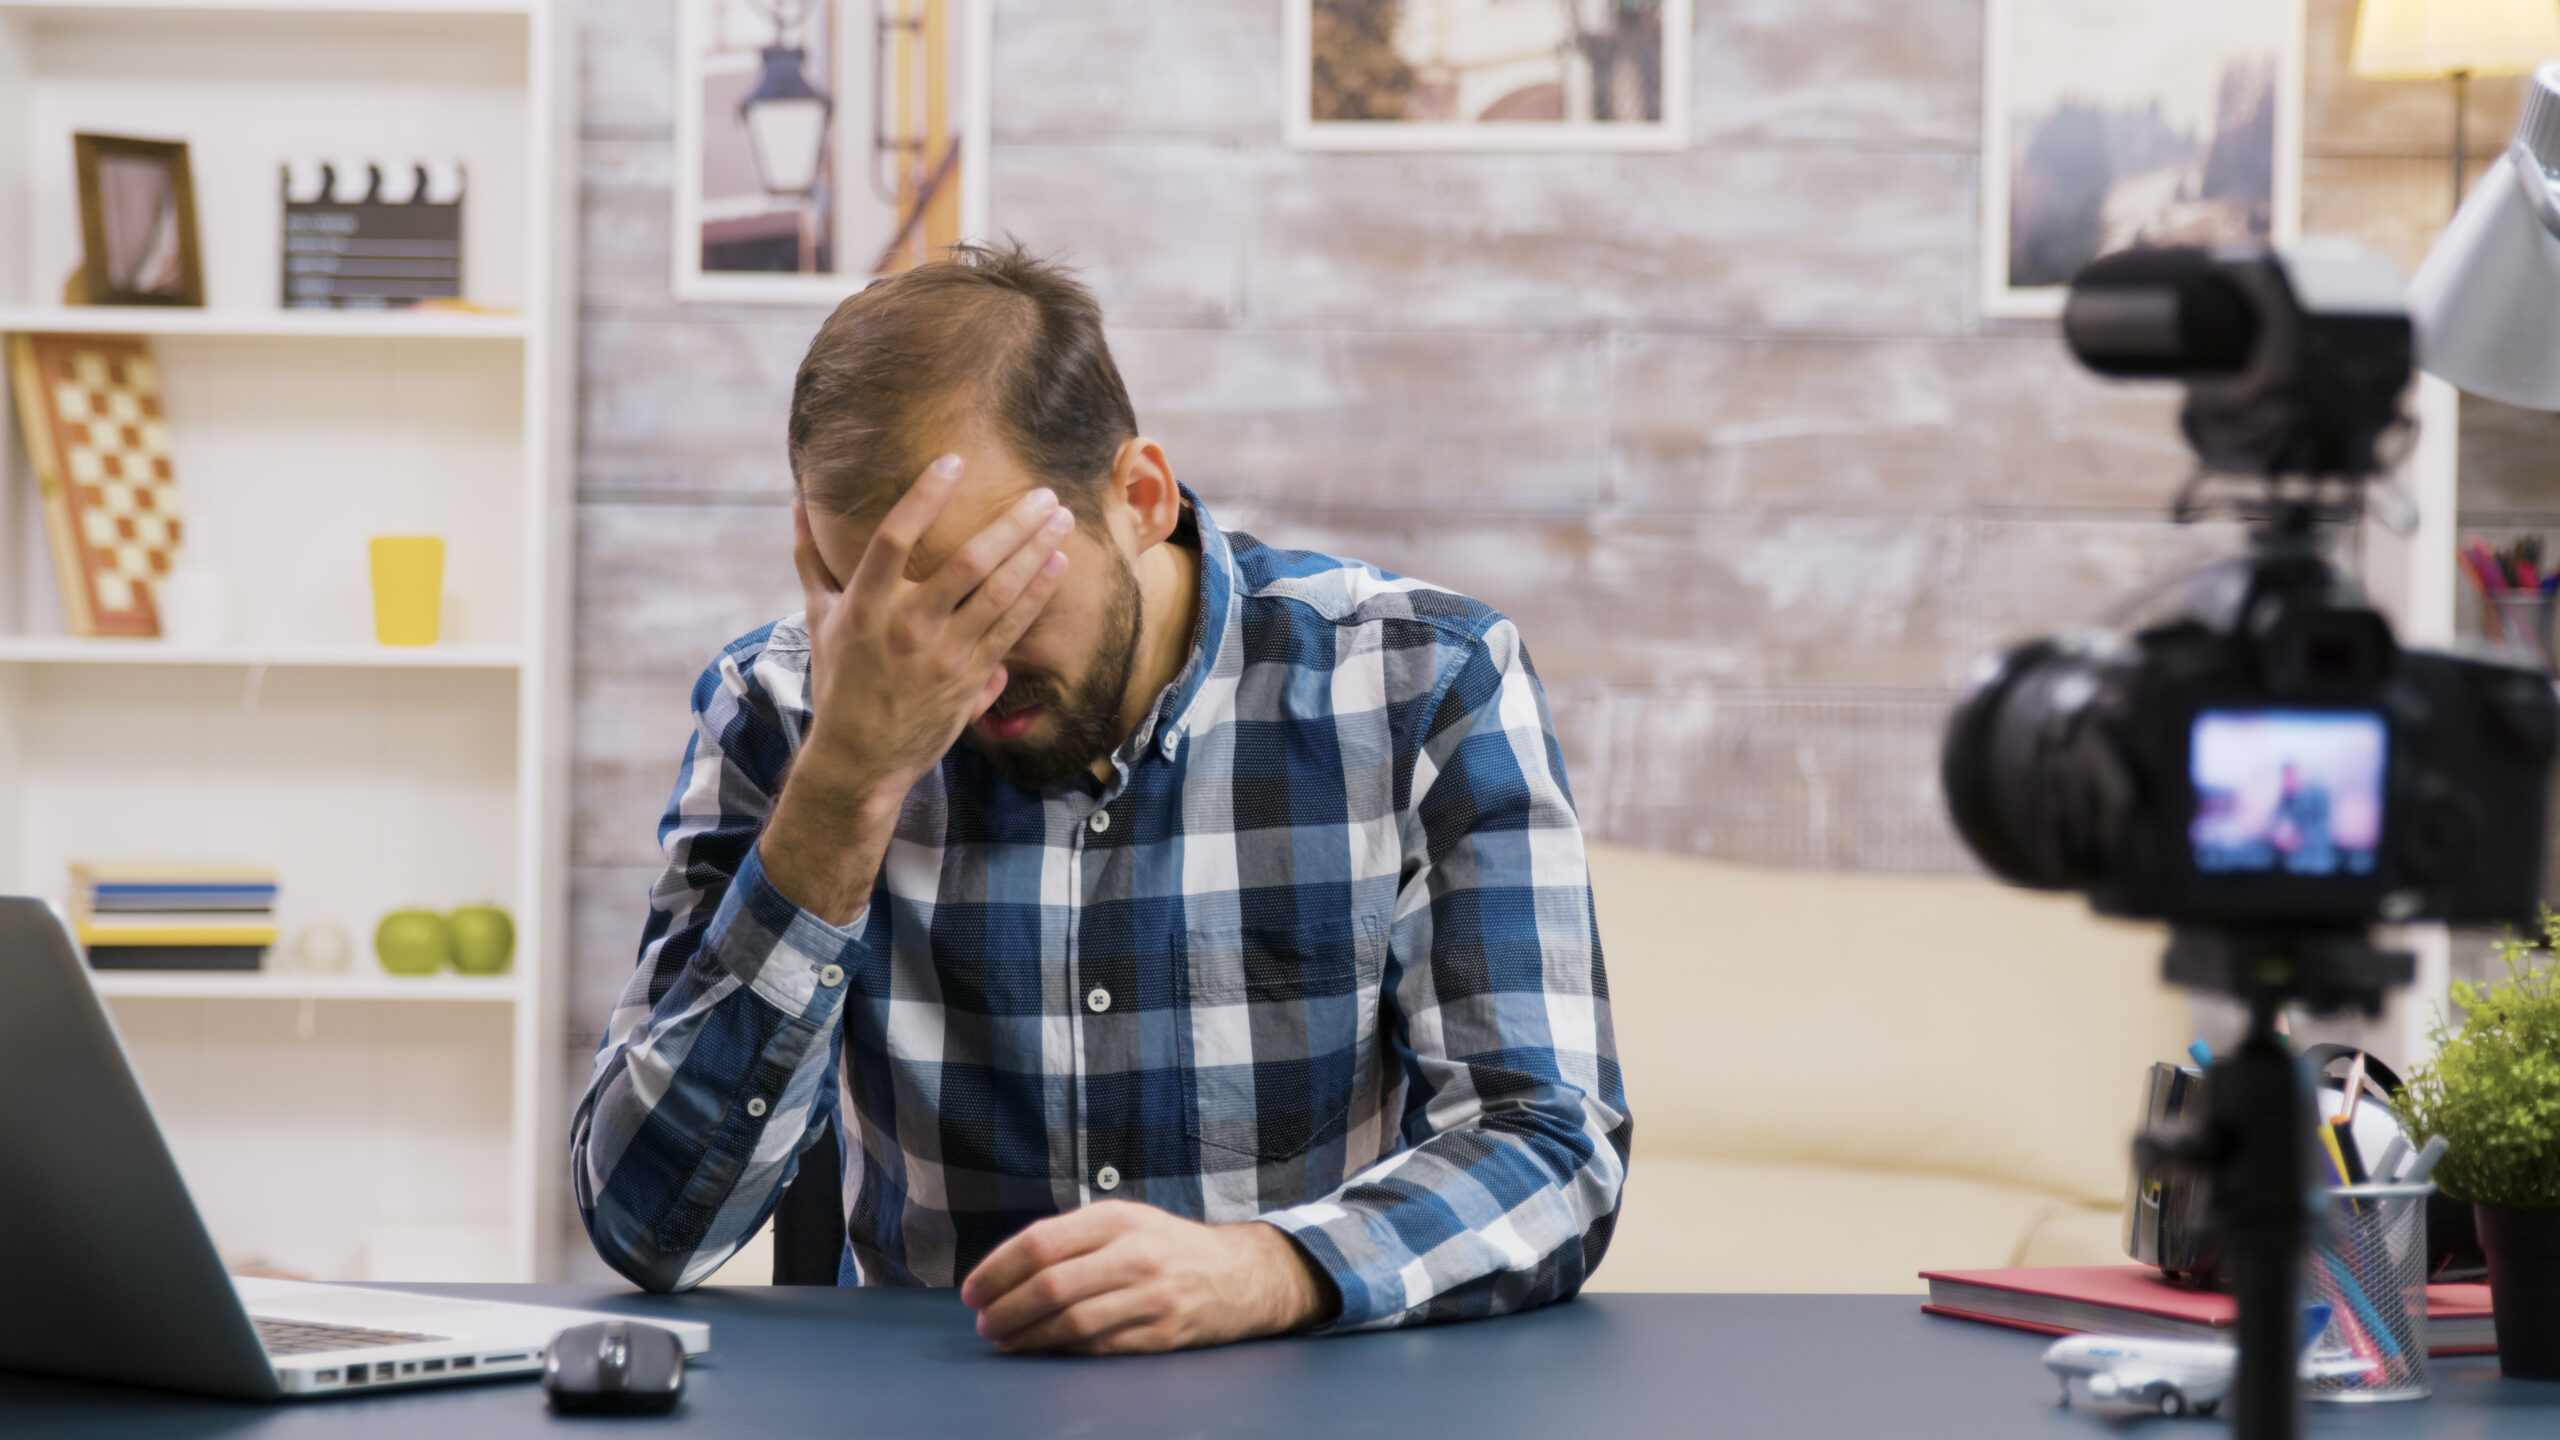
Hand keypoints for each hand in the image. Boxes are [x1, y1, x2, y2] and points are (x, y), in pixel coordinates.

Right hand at [792, 454, 1073, 794]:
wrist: (859, 759)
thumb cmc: (838, 680)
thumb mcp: (818, 618)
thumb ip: (811, 557)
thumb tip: (798, 502)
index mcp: (864, 606)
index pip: (893, 538)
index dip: (924, 497)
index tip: (953, 461)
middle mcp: (906, 627)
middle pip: (967, 563)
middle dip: (1013, 523)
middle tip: (1044, 491)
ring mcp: (942, 655)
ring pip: (999, 593)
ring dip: (1036, 551)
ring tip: (1060, 517)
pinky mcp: (970, 680)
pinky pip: (1011, 628)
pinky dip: (1036, 593)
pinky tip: (1057, 564)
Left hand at [959, 1202, 1335, 1354]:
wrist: (1238, 1275)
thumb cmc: (1167, 1246)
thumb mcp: (1125, 1220)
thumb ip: (1071, 1236)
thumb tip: (1005, 1268)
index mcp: (1117, 1218)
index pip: (1040, 1243)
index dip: (997, 1270)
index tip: (973, 1290)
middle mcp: (1134, 1254)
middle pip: (1050, 1285)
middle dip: (1005, 1309)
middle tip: (983, 1322)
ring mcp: (1150, 1296)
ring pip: (1070, 1321)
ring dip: (1026, 1336)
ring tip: (1004, 1340)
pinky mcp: (1161, 1334)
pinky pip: (1098, 1347)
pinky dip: (1060, 1350)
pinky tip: (1041, 1349)